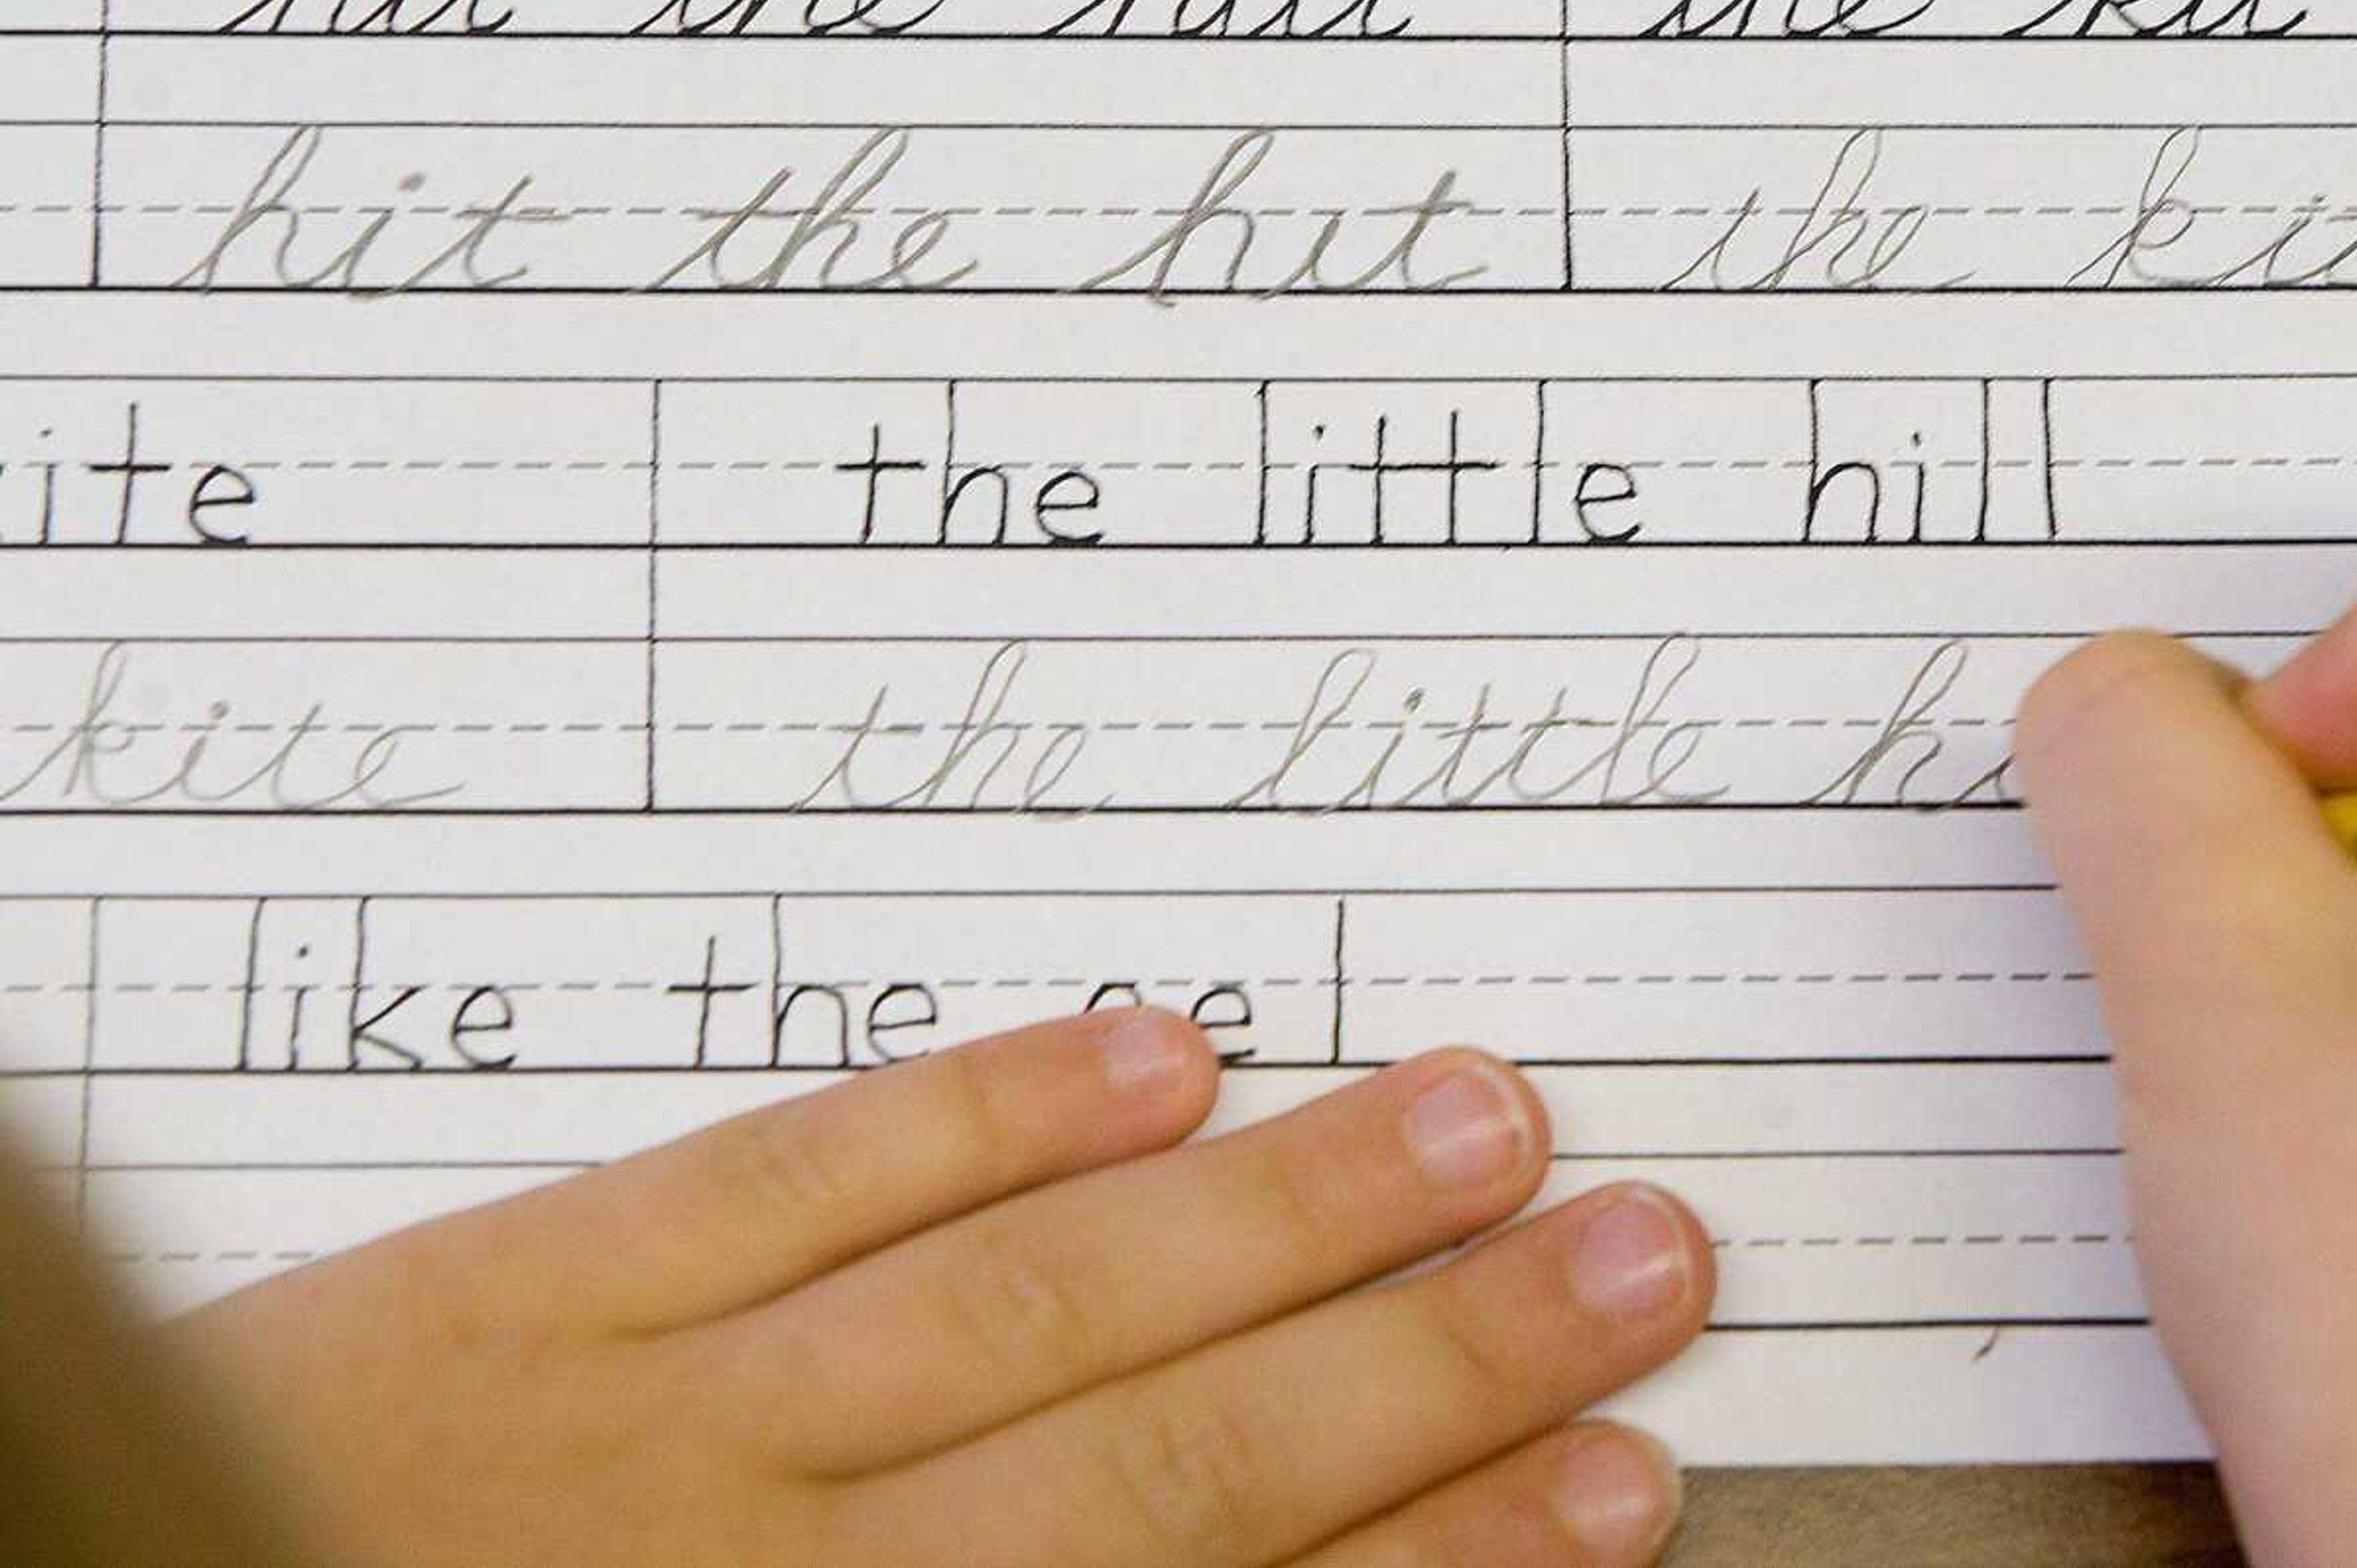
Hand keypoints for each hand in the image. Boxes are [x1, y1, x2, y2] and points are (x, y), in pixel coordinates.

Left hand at [175, 1015, 1707, 1567]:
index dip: (1446, 1559)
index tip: (1616, 1483)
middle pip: (1173, 1465)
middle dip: (1433, 1359)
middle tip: (1633, 1253)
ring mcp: (639, 1435)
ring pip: (1020, 1307)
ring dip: (1273, 1210)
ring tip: (1473, 1117)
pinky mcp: (506, 1301)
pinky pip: (774, 1190)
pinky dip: (974, 1116)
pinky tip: (1148, 1055)